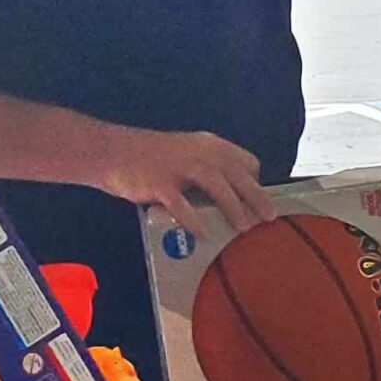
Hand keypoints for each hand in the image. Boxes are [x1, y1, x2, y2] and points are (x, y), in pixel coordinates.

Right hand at [95, 125, 274, 231]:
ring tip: (243, 228)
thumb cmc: (148, 157)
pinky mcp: (159, 183)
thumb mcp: (183, 154)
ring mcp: (178, 167)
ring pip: (216, 185)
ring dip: (233, 206)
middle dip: (256, 196)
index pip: (244, 160)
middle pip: (236, 174)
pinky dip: (194, 220)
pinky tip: (203, 235)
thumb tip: (227, 195)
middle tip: (269, 217)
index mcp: (207, 144)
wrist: (111, 151)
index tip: (260, 200)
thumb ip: (205, 170)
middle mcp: (197, 152)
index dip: (255, 181)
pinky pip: (182, 205)